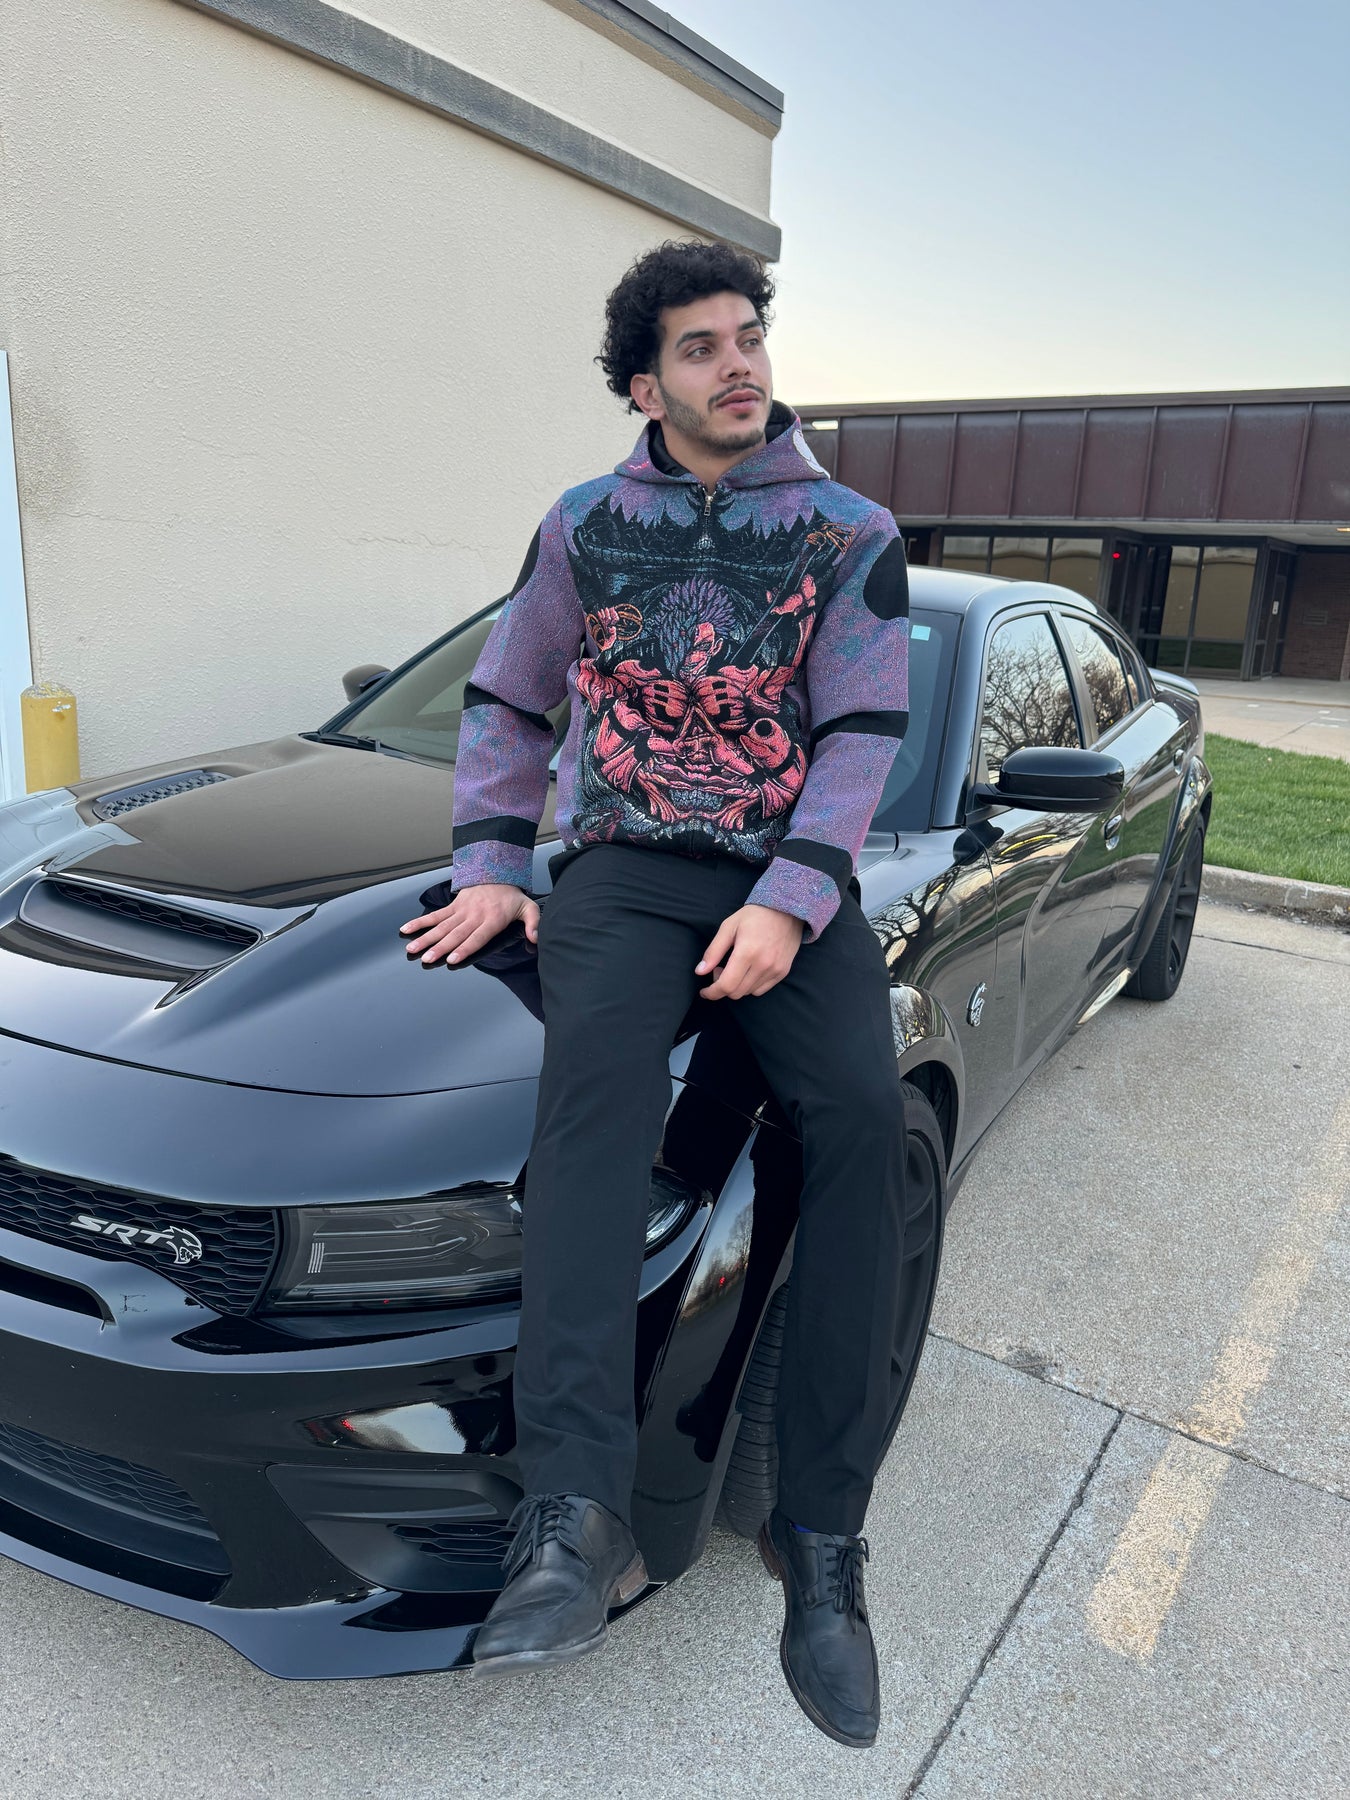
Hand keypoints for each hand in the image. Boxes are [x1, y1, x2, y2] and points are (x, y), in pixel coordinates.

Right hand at [399, 883, 538, 966]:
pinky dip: (420, 923)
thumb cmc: (511, 896)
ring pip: (441, 927)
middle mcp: (474, 916)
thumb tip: (536, 938)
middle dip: (440, 948)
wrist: (497, 871)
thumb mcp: (528, 907)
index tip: (452, 959)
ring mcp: (461, 911)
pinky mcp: (453, 906)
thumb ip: (533, 923)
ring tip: (412, 949)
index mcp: (492, 919)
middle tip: (427, 959)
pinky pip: (435, 915)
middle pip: (455, 934)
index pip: (477, 937)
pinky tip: (406, 930)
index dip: (464, 948)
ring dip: (425, 938)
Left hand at [695, 904, 804, 1000]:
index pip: (726, 985)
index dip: (712, 992)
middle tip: (719, 970)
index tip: (704, 992)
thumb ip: (713, 951)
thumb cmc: (754, 916)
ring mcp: (775, 969)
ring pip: (748, 992)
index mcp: (747, 952)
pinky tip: (747, 971)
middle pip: (736, 992)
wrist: (786, 910)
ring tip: (734, 968)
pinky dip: (750, 986)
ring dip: (736, 986)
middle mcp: (763, 964)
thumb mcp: (728, 927)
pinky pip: (761, 990)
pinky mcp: (783, 972)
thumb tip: (700, 971)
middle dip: (722, 986)